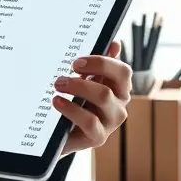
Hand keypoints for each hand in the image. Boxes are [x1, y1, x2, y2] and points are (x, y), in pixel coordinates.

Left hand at [52, 40, 131, 155]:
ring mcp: (111, 121)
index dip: (102, 62)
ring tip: (57, 85)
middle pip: (115, 81)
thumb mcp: (87, 81)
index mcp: (119, 88)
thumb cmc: (79, 103)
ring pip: (103, 97)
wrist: (64, 134)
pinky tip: (57, 102)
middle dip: (87, 72)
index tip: (76, 62)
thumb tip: (115, 43)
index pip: (123, 71)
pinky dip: (71, 109)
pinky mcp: (99, 137)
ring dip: (77, 87)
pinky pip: (89, 121)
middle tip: (62, 76)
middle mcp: (119, 104)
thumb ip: (99, 64)